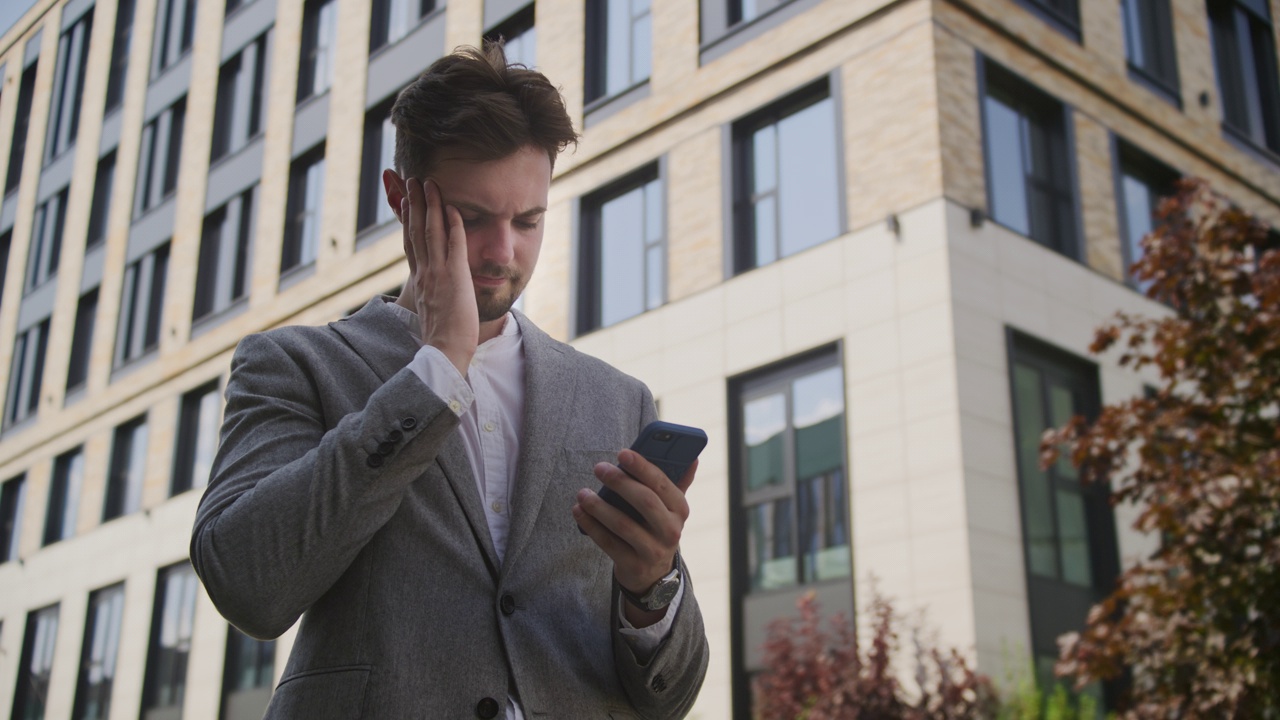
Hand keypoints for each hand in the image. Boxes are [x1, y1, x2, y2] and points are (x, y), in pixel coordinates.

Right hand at [401, 177, 476, 374]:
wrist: (445, 353)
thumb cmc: (443, 340)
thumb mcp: (433, 313)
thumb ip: (433, 298)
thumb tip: (433, 297)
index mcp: (419, 282)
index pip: (411, 244)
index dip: (407, 221)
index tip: (405, 202)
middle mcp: (424, 273)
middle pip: (416, 231)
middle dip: (414, 203)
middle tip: (411, 181)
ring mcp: (438, 273)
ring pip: (431, 232)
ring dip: (430, 205)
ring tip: (428, 183)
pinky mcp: (455, 276)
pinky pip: (454, 244)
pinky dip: (453, 224)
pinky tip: (452, 208)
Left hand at [573, 450, 697, 626]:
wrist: (654, 573)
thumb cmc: (657, 527)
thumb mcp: (671, 508)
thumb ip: (678, 482)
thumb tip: (693, 457)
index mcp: (681, 510)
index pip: (662, 484)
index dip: (642, 467)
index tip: (622, 453)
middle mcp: (671, 531)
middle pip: (645, 502)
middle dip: (620, 482)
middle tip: (600, 468)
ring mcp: (653, 550)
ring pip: (623, 524)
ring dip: (599, 506)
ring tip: (583, 493)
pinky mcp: (633, 565)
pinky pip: (608, 543)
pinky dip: (591, 525)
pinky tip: (579, 512)